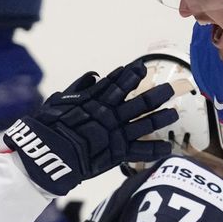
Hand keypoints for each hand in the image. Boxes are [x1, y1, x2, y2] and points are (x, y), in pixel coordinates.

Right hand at [5, 60, 177, 195]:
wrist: (49, 153)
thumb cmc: (48, 127)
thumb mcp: (59, 101)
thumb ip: (78, 88)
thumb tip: (93, 77)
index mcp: (97, 100)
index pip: (118, 83)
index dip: (131, 75)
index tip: (141, 68)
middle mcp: (111, 115)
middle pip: (140, 102)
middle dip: (156, 95)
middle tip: (170, 89)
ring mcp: (117, 134)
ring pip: (146, 123)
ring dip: (161, 118)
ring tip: (174, 114)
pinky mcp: (118, 153)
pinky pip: (141, 151)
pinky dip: (155, 150)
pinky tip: (168, 148)